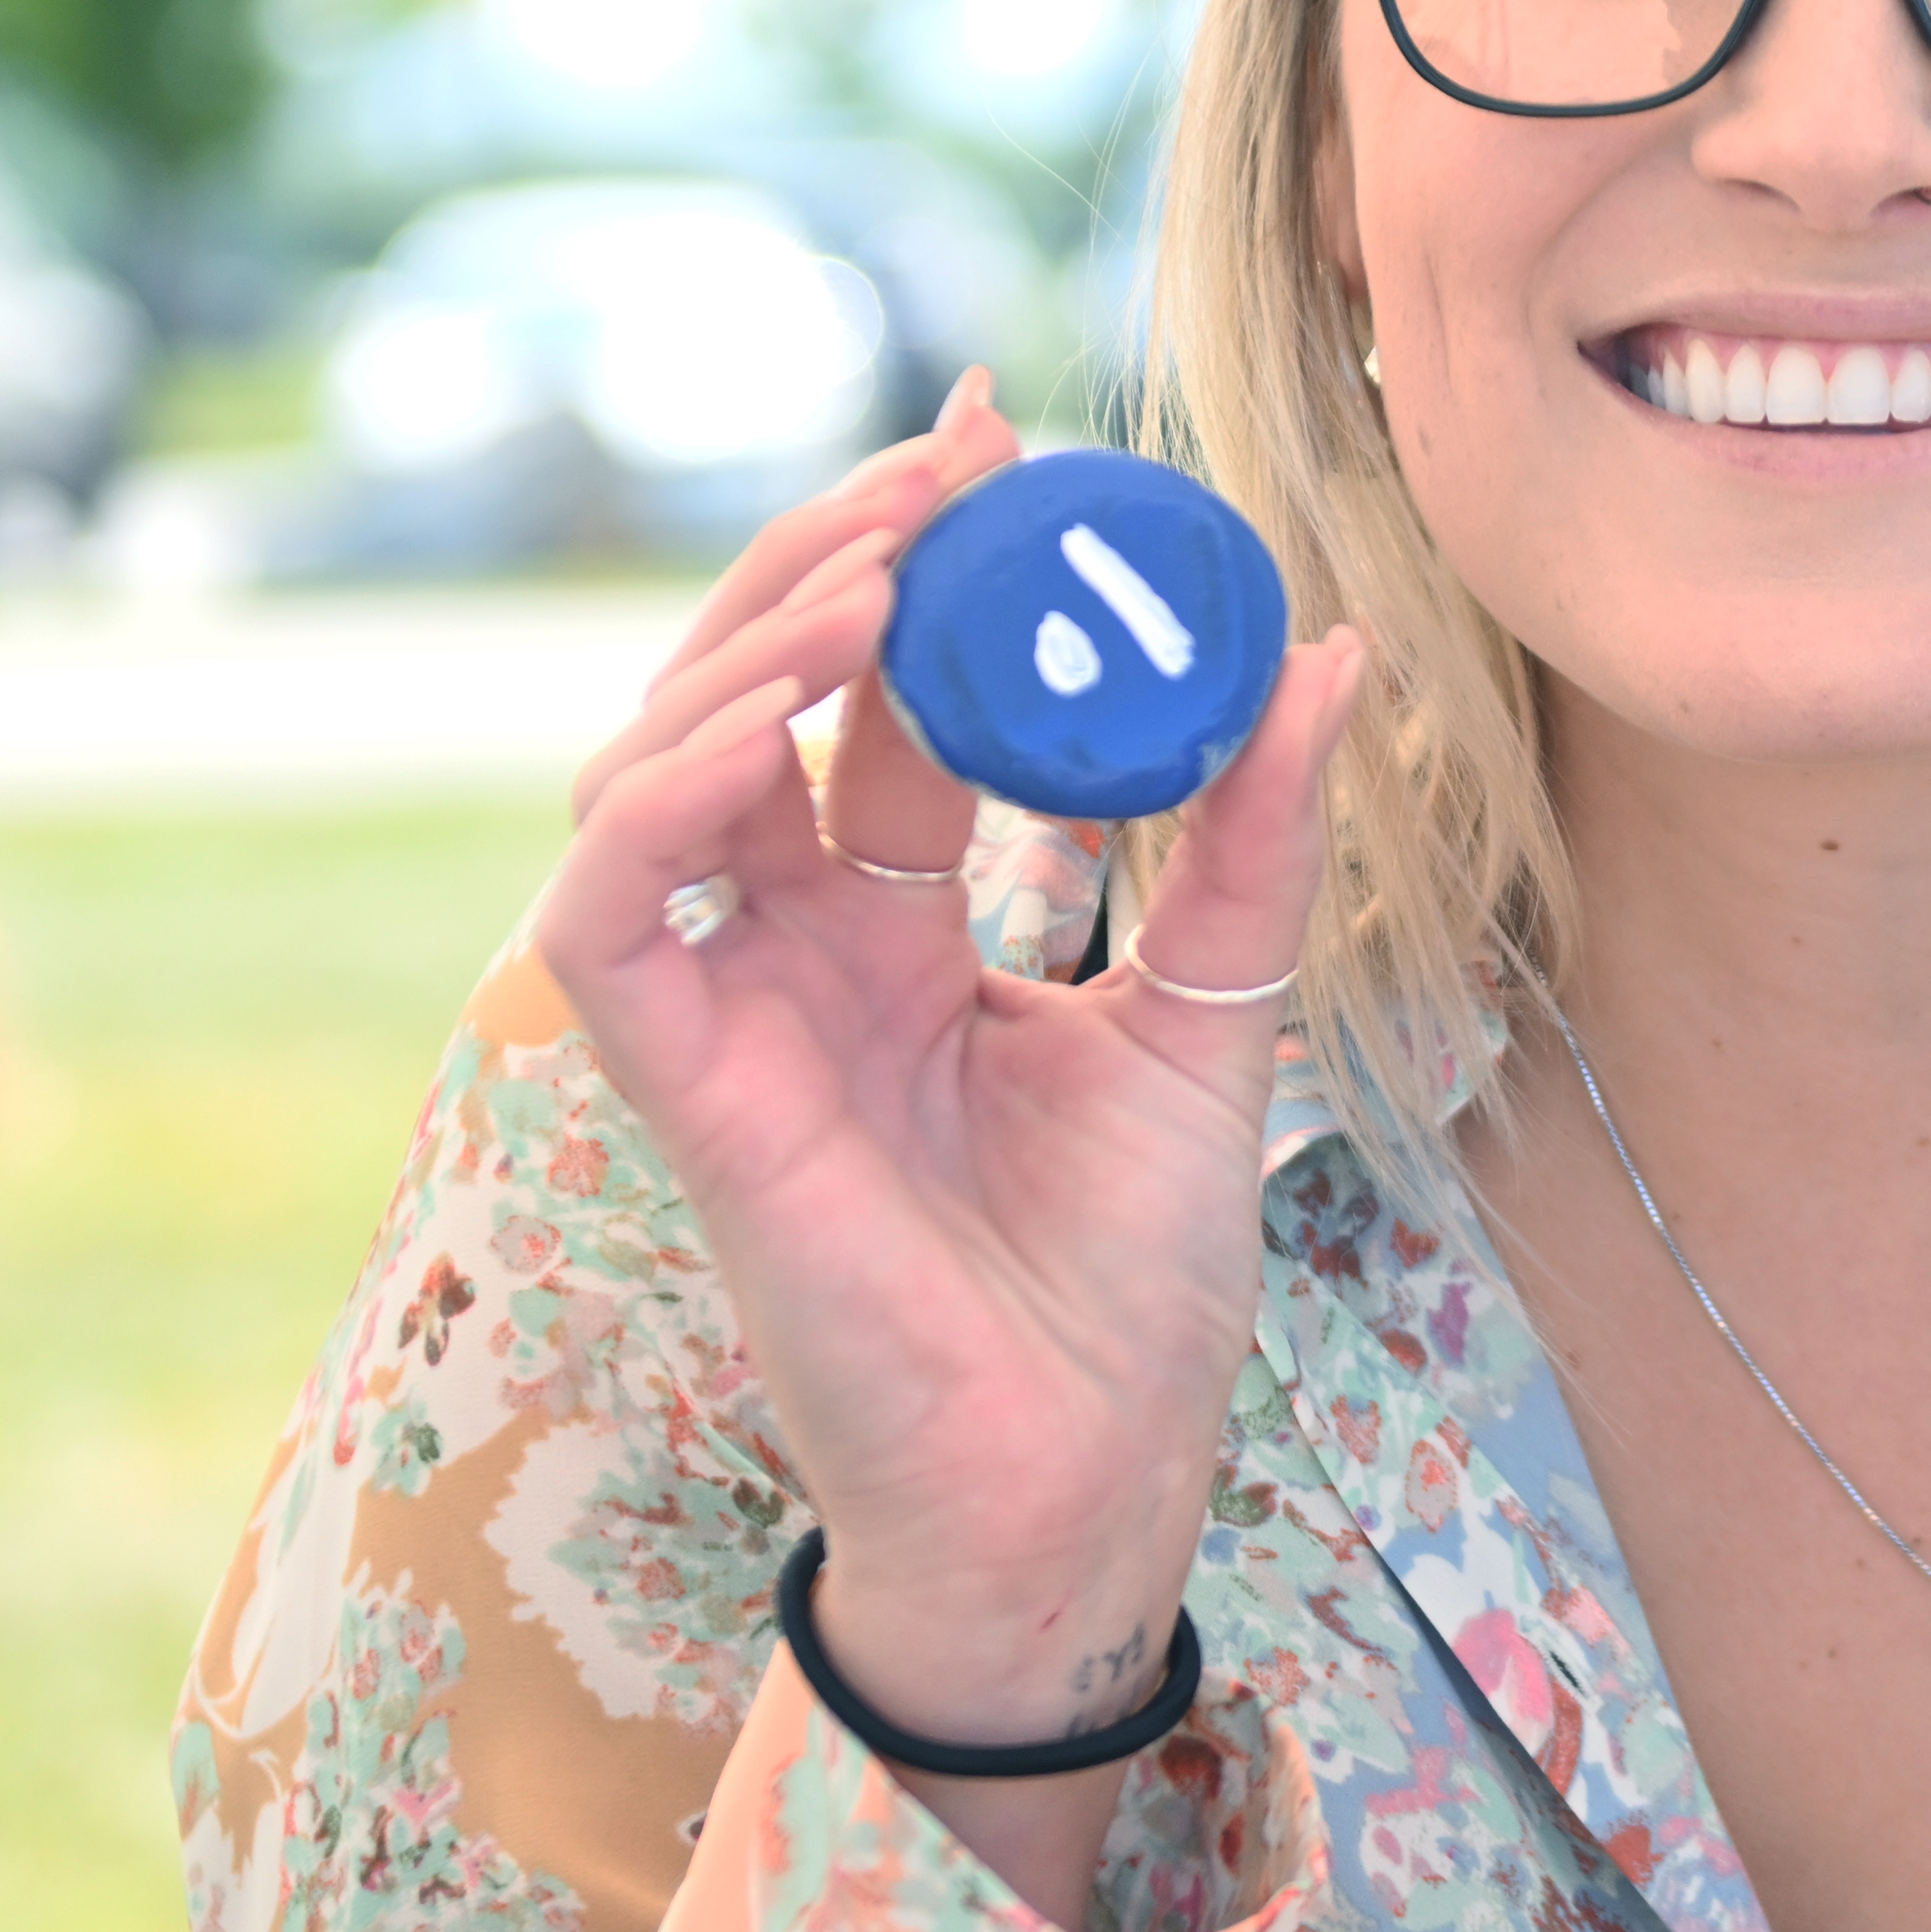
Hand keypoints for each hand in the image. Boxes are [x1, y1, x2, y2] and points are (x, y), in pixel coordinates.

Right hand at [536, 371, 1366, 1918]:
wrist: (1090, 1485)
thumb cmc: (1127, 1286)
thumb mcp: (1215, 1024)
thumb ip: (1244, 849)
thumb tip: (1323, 660)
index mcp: (905, 936)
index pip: (881, 711)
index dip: (923, 574)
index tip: (1003, 446)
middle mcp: (801, 959)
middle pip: (751, 703)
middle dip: (828, 566)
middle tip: (940, 468)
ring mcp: (735, 1022)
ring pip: (649, 776)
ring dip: (745, 651)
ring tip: (879, 571)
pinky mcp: (691, 1100)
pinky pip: (607, 920)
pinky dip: (662, 803)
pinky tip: (774, 728)